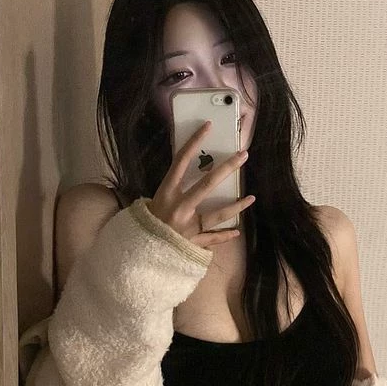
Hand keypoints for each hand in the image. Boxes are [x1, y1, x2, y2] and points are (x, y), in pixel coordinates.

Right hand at [147, 120, 254, 248]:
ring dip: (236, 206)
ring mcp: (188, 227)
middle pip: (207, 184)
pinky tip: (237, 232)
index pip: (181, 162)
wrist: (135, 258)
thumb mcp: (148, 205)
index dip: (193, 143)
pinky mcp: (193, 244)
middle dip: (227, 168)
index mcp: (165, 193)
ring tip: (251, 198)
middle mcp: (179, 208)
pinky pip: (212, 239)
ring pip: (217, 214)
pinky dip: (224, 236)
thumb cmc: (141, 228)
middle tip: (243, 155)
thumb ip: (167, 194)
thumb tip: (182, 179)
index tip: (207, 127)